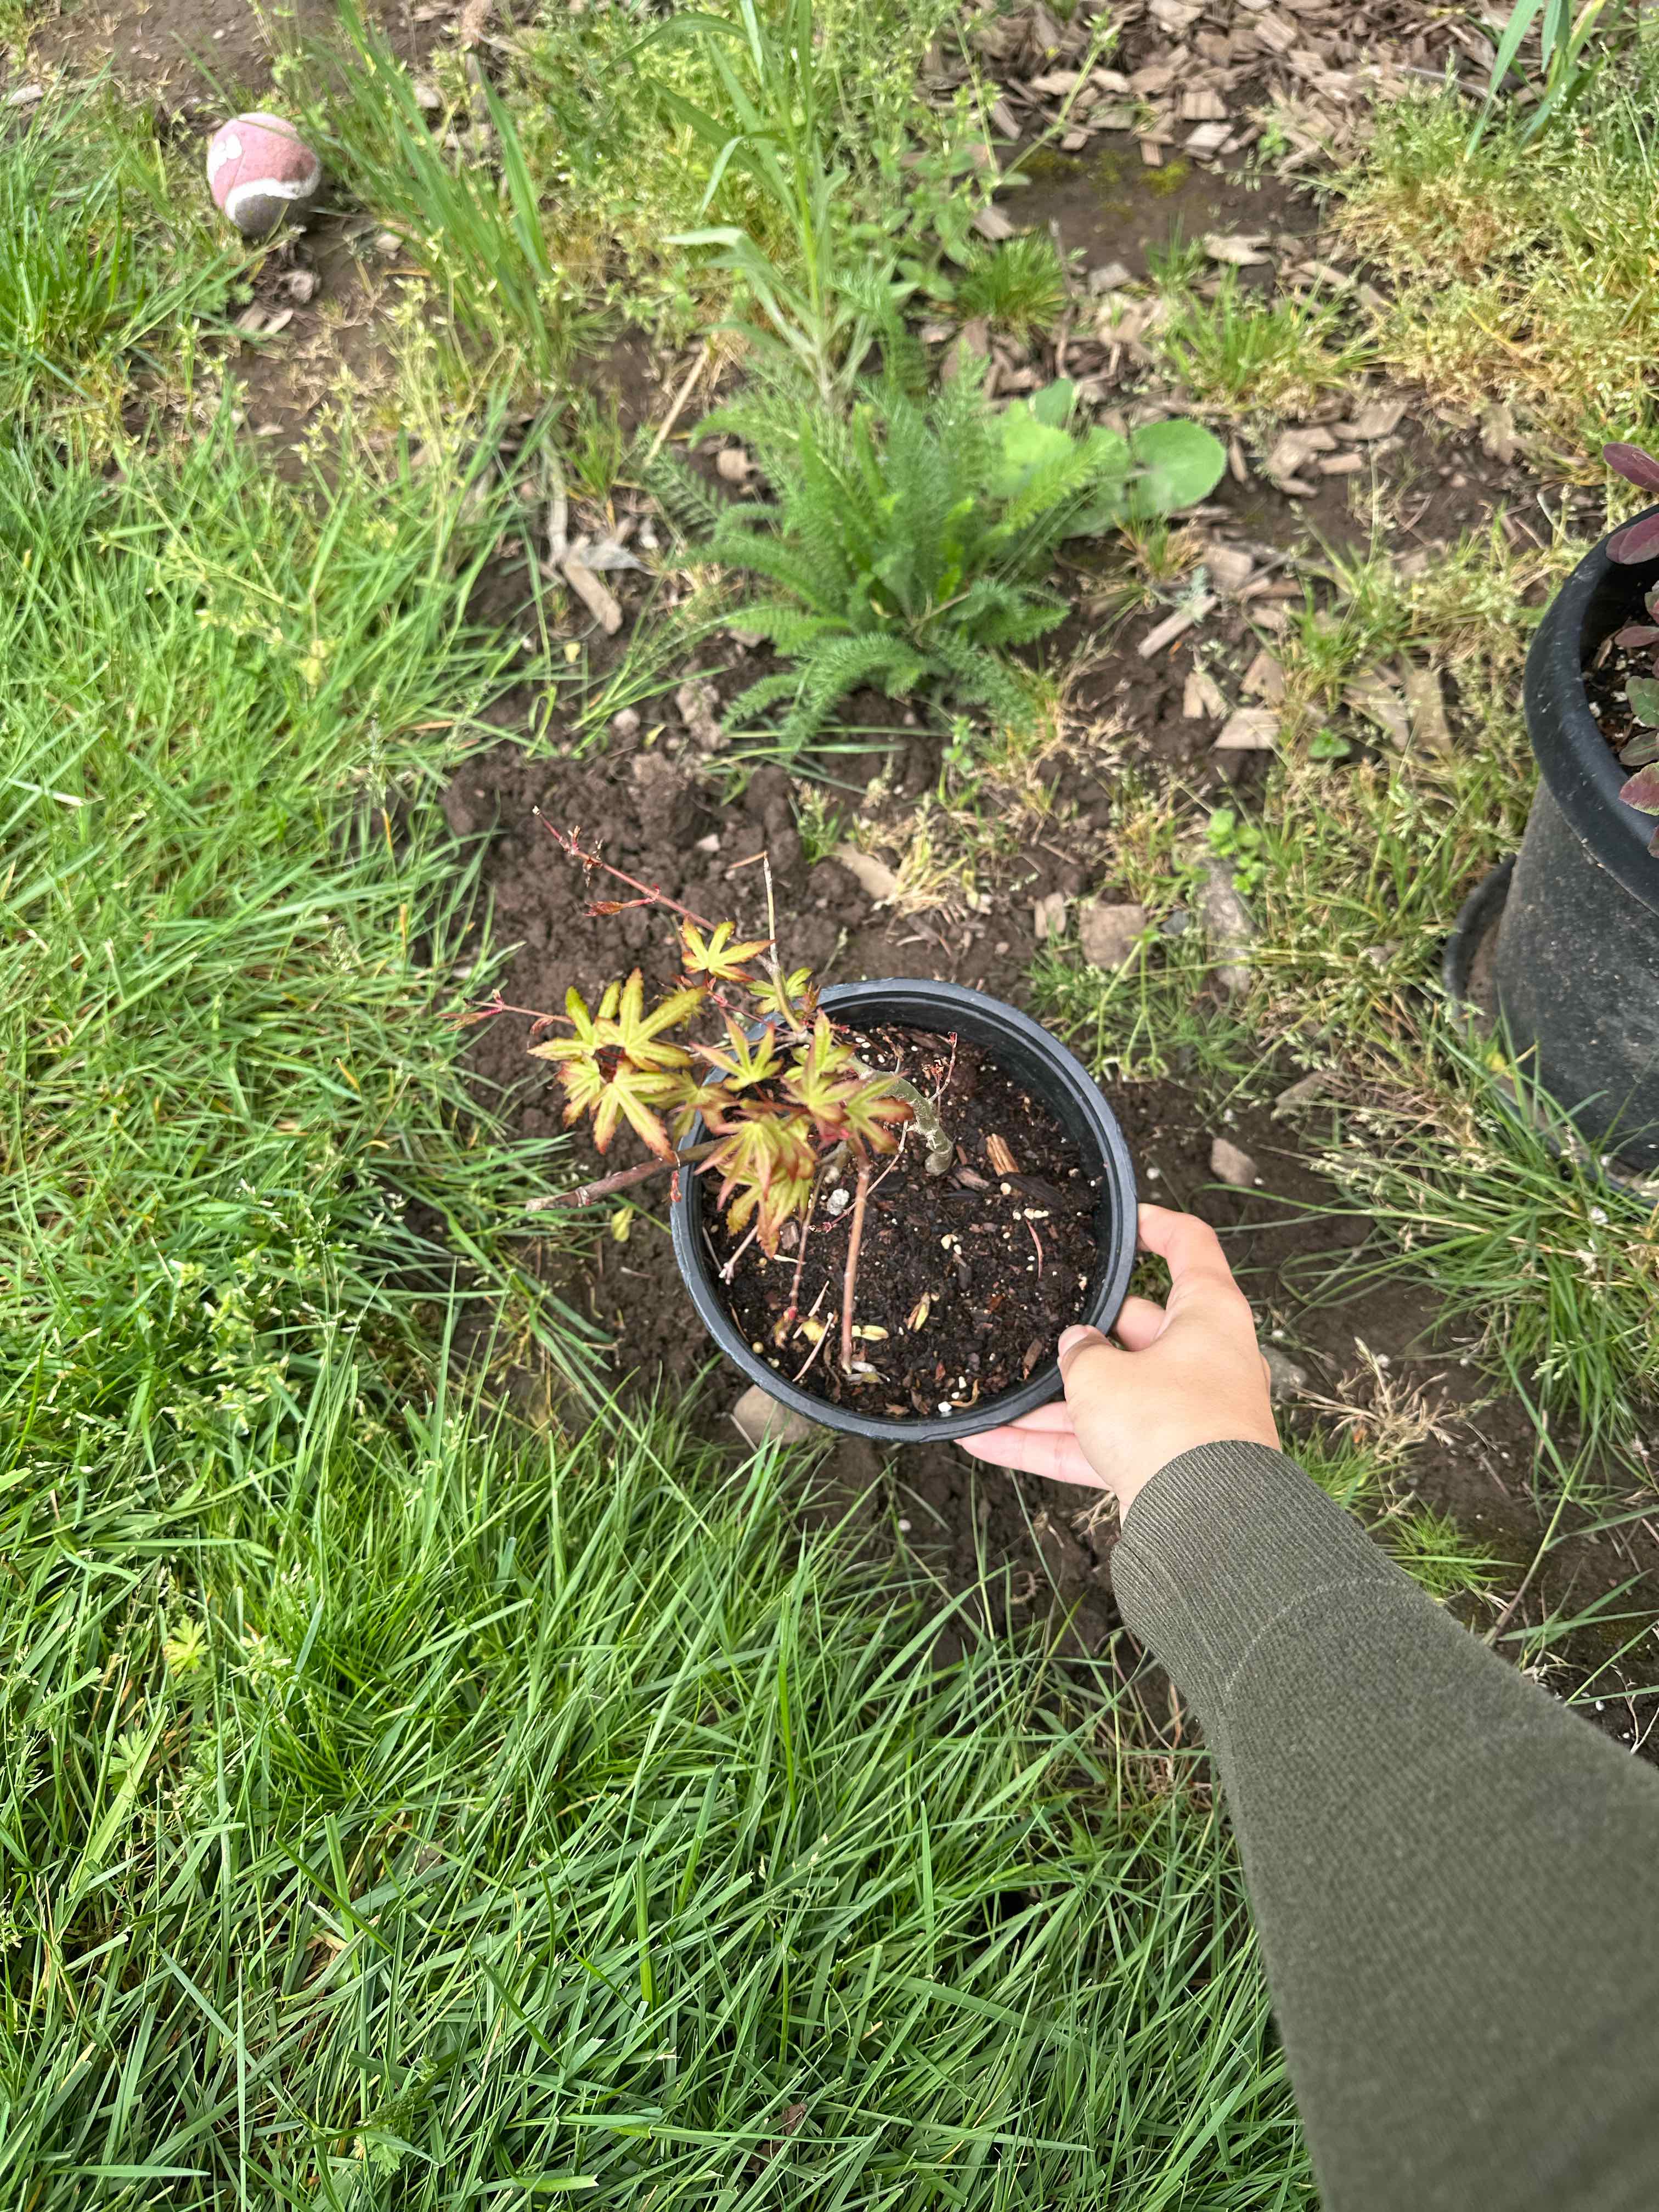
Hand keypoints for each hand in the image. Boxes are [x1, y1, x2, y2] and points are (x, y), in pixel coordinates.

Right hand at [962, 1203, 1278, 1517]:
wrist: (1206, 1526)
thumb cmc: (1168, 1426)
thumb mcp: (1104, 1374)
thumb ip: (1080, 1353)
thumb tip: (1075, 1346)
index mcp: (1209, 1316)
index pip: (1190, 1248)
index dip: (1155, 1226)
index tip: (1122, 1221)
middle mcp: (1204, 1362)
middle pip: (1137, 1330)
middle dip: (1082, 1334)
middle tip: (1036, 1327)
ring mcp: (1183, 1416)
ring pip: (1111, 1395)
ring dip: (1052, 1400)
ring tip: (994, 1393)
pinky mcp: (1160, 1464)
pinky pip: (1095, 1446)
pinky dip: (1047, 1444)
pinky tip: (986, 1440)